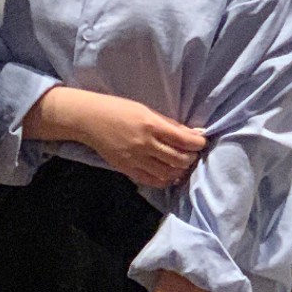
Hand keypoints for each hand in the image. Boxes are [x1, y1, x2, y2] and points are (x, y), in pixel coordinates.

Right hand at [84, 97, 206, 190]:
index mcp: (152, 125)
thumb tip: (192, 134)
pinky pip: (151, 180)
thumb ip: (169, 124)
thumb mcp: (147, 111)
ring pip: (167, 173)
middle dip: (190, 158)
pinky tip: (168, 175)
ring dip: (179, 171)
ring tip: (181, 165)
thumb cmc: (119, 110)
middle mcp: (145, 144)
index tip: (201, 143)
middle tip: (192, 154)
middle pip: (178, 159)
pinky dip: (164, 180)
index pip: (184, 140)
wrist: (90, 120)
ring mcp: (135, 159)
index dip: (198, 144)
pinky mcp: (126, 169)